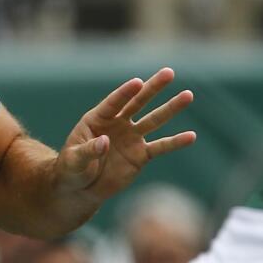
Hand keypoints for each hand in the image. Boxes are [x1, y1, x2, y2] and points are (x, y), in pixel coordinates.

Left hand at [56, 68, 195, 203]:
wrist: (81, 189)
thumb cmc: (71, 169)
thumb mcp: (73, 160)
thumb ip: (88, 150)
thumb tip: (104, 141)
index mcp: (97, 119)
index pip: (114, 102)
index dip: (125, 93)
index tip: (138, 82)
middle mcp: (117, 123)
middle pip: (138, 102)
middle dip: (153, 88)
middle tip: (169, 73)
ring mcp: (131, 138)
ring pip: (153, 120)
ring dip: (170, 109)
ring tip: (188, 95)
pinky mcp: (141, 155)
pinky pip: (160, 147)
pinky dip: (175, 142)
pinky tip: (191, 136)